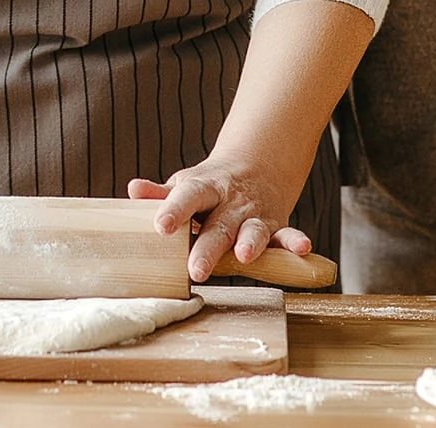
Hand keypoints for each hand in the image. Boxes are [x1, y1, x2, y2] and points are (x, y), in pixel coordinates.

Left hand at [128, 160, 314, 284]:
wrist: (254, 165)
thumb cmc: (208, 185)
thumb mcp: (185, 184)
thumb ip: (162, 193)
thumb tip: (132, 190)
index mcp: (203, 188)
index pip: (186, 197)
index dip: (174, 211)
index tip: (160, 227)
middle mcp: (229, 202)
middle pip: (217, 224)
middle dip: (207, 248)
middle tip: (195, 270)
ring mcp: (254, 214)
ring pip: (253, 230)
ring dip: (250, 242)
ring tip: (244, 256)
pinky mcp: (276, 227)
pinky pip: (287, 235)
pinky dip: (295, 243)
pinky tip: (303, 249)